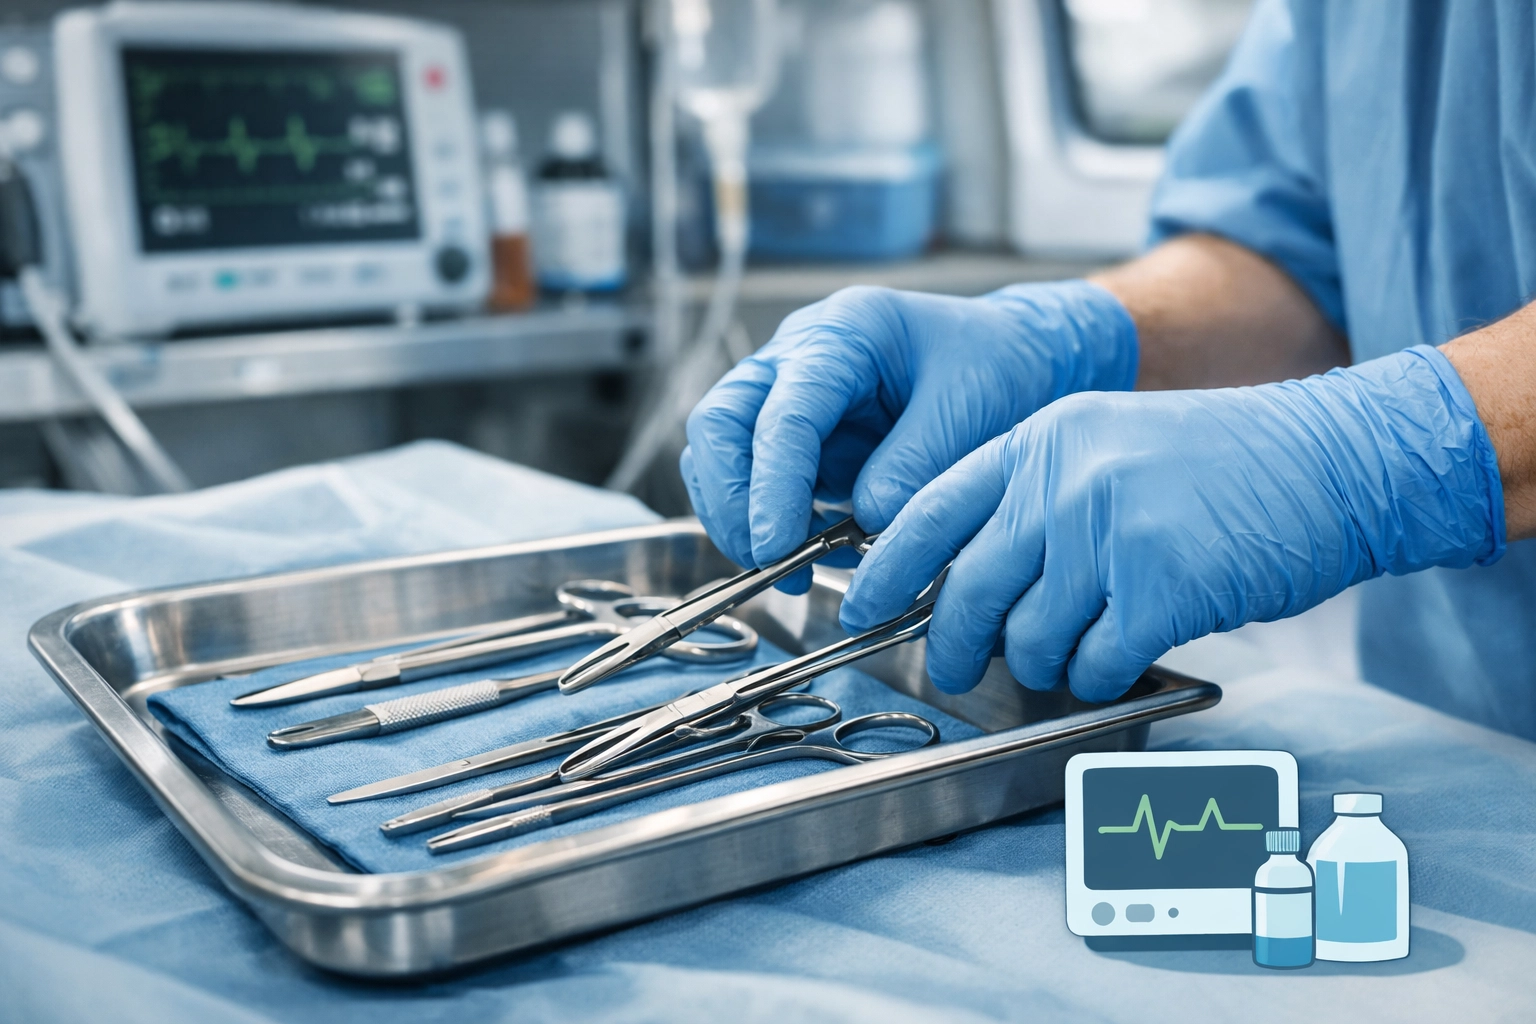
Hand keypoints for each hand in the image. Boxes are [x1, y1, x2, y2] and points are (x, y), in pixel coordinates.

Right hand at [680, 281, 1137, 589]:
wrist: (1013, 359)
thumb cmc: (994, 366)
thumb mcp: (969, 407)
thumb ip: (915, 465)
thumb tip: (867, 522)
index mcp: (843, 333)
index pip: (783, 411)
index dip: (773, 484)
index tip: (778, 545)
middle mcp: (798, 358)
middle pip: (719, 423)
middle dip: (732, 500)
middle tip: (768, 561)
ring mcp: (787, 397)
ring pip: (721, 455)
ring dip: (740, 518)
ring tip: (791, 571)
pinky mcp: (797, 440)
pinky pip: (753, 482)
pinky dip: (765, 523)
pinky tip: (808, 557)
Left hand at [842, 347, 1504, 700]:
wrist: (1332, 460)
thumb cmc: (1222, 461)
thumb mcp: (1107, 442)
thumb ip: (1034, 493)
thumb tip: (963, 570)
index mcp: (1040, 441)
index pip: (929, 509)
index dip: (885, 566)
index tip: (862, 604)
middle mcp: (1064, 483)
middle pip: (967, 588)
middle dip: (952, 644)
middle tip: (956, 666)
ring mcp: (1110, 534)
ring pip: (1028, 638)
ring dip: (1039, 664)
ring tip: (1072, 650)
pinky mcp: (1161, 589)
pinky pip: (1091, 664)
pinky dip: (1095, 675)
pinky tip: (1120, 654)